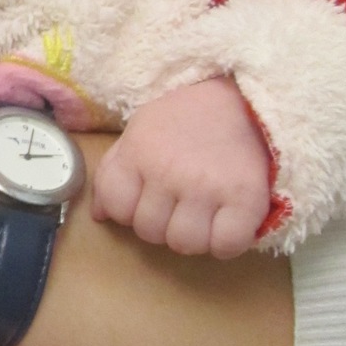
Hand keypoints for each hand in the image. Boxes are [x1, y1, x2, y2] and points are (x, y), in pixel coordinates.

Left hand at [92, 78, 272, 257]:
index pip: (117, 208)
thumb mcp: (141, 131)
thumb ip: (116, 171)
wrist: (244, 99)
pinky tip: (228, 223)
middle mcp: (168, 172)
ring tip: (205, 215)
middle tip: (181, 204)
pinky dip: (227, 243)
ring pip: (184, 244)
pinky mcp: (245, 199)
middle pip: (149, 232)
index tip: (148, 200)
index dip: (129, 211)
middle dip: (162, 224)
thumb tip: (100, 216)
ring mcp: (207, 187)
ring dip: (194, 236)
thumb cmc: (187, 117)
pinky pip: (226, 245)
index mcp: (138, 152)